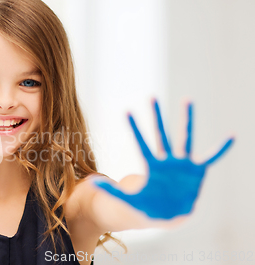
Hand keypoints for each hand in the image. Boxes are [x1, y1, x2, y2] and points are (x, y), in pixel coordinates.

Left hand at [92, 99, 233, 218]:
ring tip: (187, 99)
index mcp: (151, 166)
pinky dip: (221, 148)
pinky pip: (211, 157)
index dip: (134, 128)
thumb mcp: (129, 201)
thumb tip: (91, 182)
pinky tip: (231, 136)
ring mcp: (182, 164)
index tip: (125, 111)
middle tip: (150, 96)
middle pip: (160, 134)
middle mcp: (167, 160)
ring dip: (186, 120)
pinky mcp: (197, 171)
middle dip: (156, 116)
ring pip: (184, 138)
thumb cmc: (147, 207)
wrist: (168, 216)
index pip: (141, 143)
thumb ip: (112, 191)